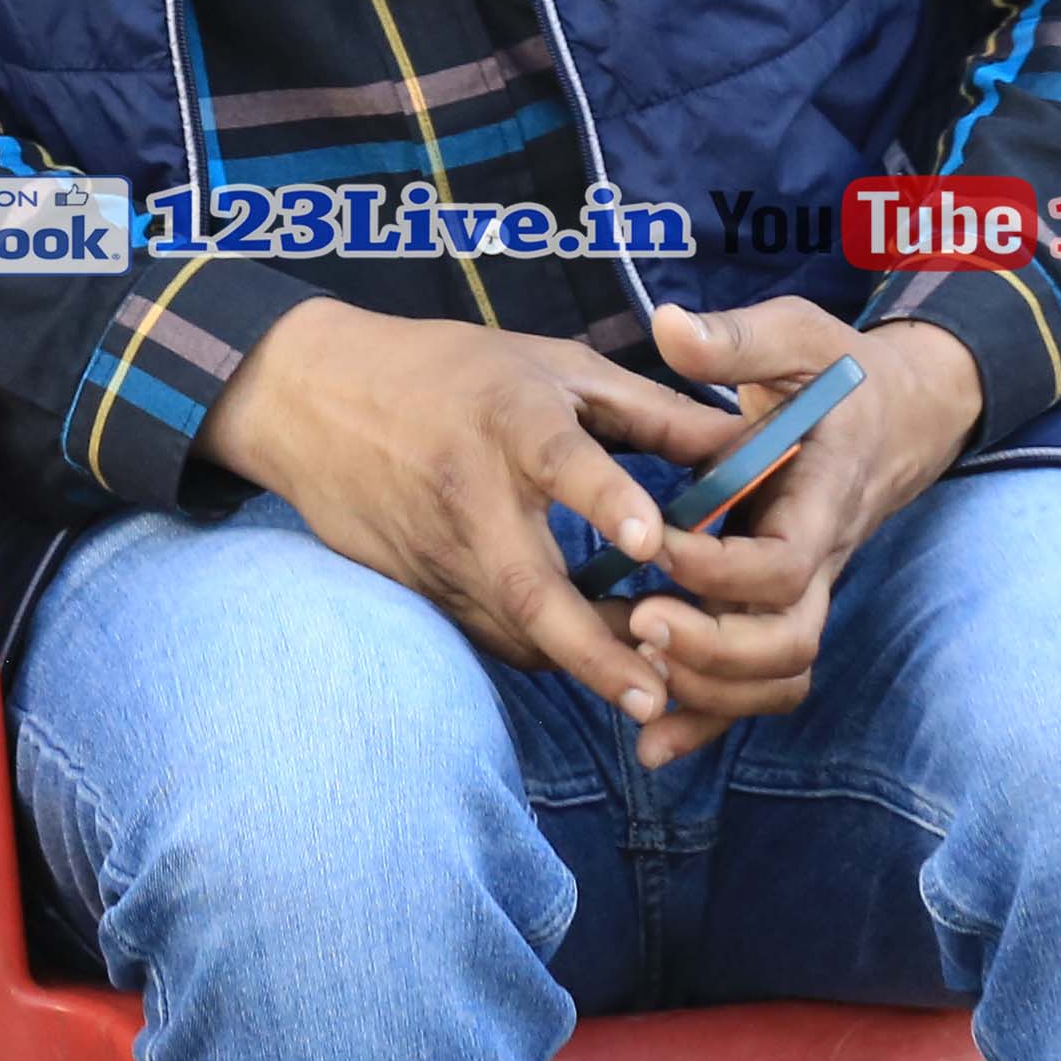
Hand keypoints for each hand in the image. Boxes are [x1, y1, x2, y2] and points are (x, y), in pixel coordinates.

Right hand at [196, 300, 698, 727]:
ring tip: (652, 688)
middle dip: (597, 651)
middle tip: (659, 694)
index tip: (654, 542)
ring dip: (581, 662)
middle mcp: (470, 493)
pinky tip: (589, 658)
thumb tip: (752, 446)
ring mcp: (437, 549)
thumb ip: (653, 412)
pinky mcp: (416, 584)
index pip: (562, 463)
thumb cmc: (446, 371)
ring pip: (514, 629)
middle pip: (530, 590)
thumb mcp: (551, 366)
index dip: (609, 501)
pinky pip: (487, 632)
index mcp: (509, 420)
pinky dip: (540, 650)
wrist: (308, 396)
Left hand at [569, 299, 980, 769]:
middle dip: (714, 645)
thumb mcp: (796, 334)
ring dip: (711, 692)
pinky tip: (651, 745)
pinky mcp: (780, 607)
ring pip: (779, 672)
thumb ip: (736, 339)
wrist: (895, 411)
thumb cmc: (837, 370)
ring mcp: (806, 589)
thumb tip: (670, 326)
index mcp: (822, 495)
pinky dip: (711, 720)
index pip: (785, 560)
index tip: (654, 544)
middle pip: (790, 637)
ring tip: (633, 670)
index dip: (720, 568)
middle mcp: (822, 556)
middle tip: (637, 622)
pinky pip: (760, 684)